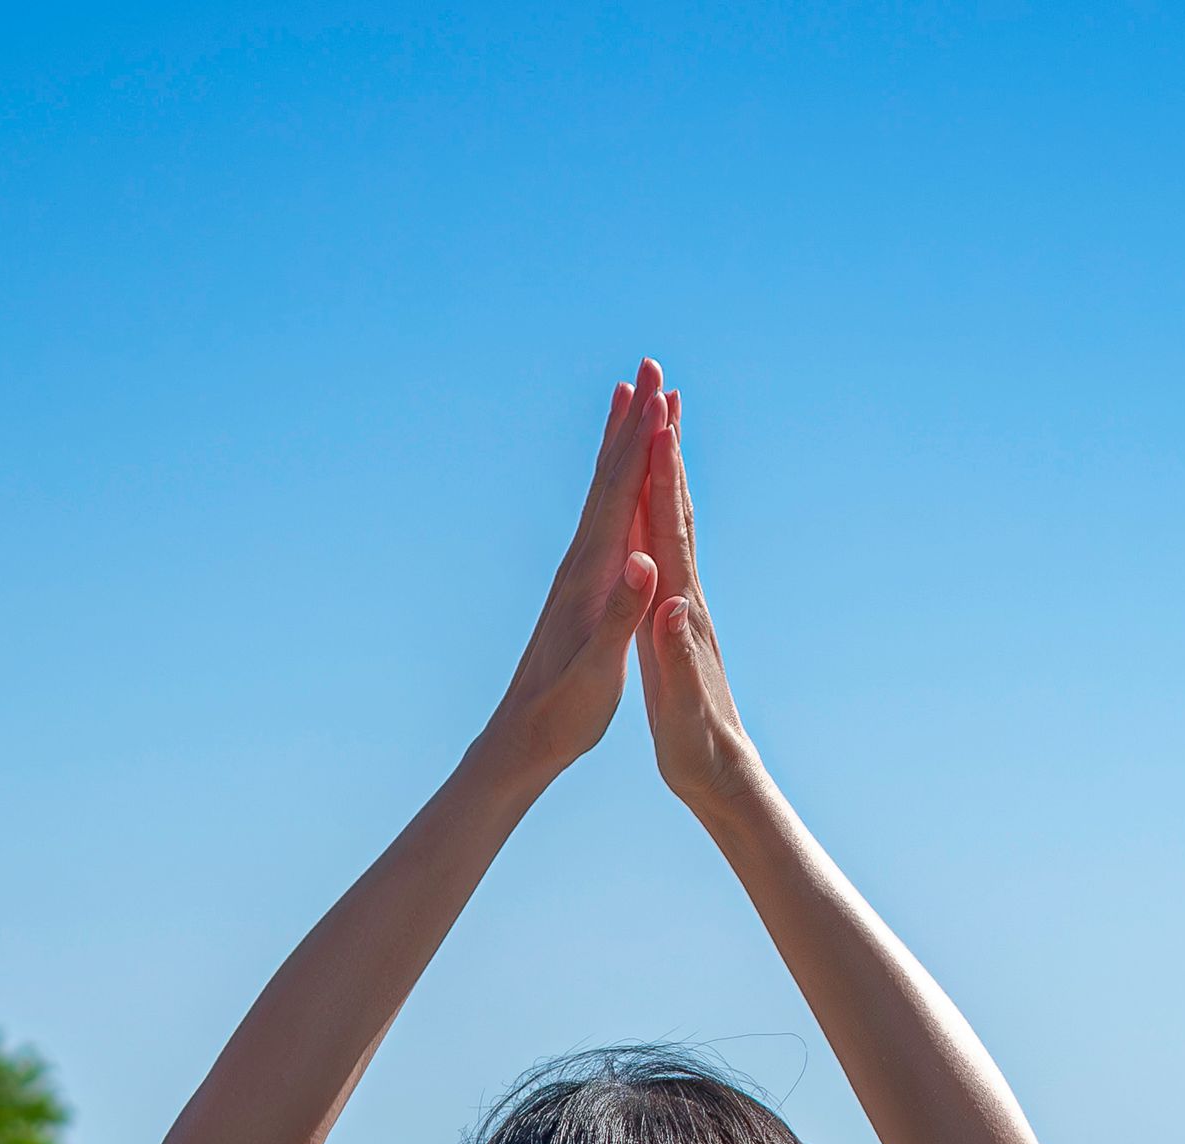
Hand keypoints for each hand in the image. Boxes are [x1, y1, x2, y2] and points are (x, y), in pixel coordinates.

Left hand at [486, 365, 665, 782]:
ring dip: (618, 441)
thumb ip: (620, 615)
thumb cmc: (564, 712)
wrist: (522, 736)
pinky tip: (616, 475)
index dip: (643, 446)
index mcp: (591, 576)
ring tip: (629, 397)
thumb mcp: (598, 671)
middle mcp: (579, 561)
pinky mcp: (579, 584)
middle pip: (608, 476)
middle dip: (631, 421)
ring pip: (601, 489)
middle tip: (649, 367)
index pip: (620, 497)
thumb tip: (640, 563)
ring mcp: (576, 570)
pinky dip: (611, 482)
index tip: (662, 398)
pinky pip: (600, 516)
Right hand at [634, 397, 757, 815]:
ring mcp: (684, 604)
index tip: (655, 417)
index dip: (662, 474)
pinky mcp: (675, 618)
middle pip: (678, 506)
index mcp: (681, 610)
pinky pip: (663, 549)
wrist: (723, 775)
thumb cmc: (697, 747)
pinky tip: (646, 500)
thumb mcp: (680, 707)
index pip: (670, 528)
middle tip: (660, 385)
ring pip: (674, 520)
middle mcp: (688, 596)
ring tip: (659, 420)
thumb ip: (672, 655)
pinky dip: (655, 512)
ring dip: (666, 468)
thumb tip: (672, 604)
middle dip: (668, 446)